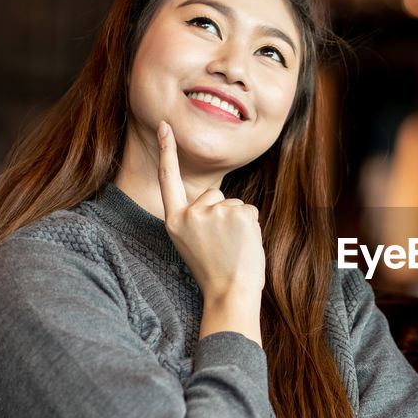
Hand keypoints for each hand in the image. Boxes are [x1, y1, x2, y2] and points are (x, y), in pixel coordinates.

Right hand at [156, 121, 264, 342]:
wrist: (230, 292)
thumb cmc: (214, 271)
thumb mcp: (192, 242)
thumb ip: (198, 218)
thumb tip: (217, 201)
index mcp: (174, 221)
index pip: (169, 180)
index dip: (168, 151)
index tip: (165, 125)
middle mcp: (190, 213)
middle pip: (214, 194)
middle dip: (223, 213)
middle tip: (223, 244)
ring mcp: (214, 212)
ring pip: (234, 203)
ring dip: (239, 222)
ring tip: (232, 247)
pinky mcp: (237, 213)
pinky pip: (250, 209)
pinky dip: (252, 226)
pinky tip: (244, 243)